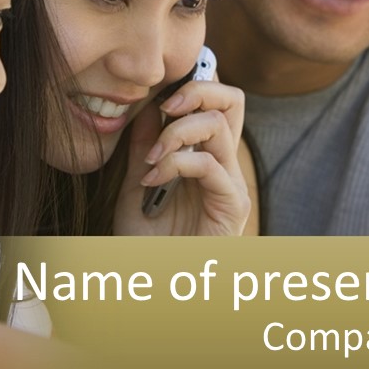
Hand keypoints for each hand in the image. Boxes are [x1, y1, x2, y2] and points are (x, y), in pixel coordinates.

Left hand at [113, 79, 252, 235]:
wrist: (154, 285)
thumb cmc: (146, 241)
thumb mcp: (136, 182)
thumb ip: (144, 146)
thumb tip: (145, 107)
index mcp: (205, 153)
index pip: (215, 100)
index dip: (191, 84)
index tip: (155, 94)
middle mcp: (224, 164)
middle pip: (233, 99)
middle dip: (197, 89)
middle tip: (165, 104)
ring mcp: (231, 183)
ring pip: (219, 125)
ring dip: (177, 131)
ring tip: (151, 156)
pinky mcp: (232, 205)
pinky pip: (210, 165)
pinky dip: (177, 163)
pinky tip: (152, 179)